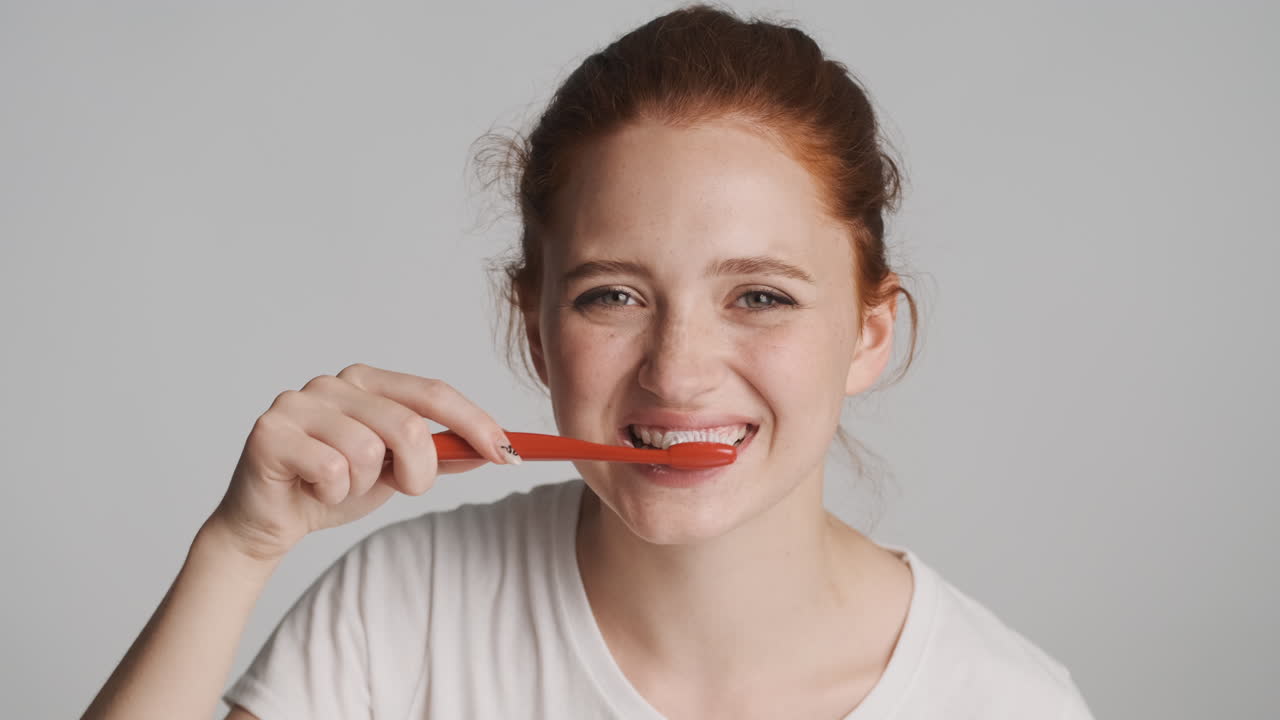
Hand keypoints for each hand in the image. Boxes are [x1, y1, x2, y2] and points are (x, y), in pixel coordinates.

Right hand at [206, 363, 515, 561]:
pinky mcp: (270, 431)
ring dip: (364, 485)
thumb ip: (440, 456)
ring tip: (340, 487)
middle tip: (408, 489)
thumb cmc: (333, 489)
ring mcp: (298, 402)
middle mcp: (333, 383)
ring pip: (368, 451)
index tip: (509, 453)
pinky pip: (330, 468)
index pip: (433, 393)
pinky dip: (332, 493)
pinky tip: (313, 490)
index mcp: (367, 381)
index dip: (475, 422)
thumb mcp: (397, 473)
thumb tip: (496, 449)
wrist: (270, 523)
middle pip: (407, 423)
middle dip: (420, 470)